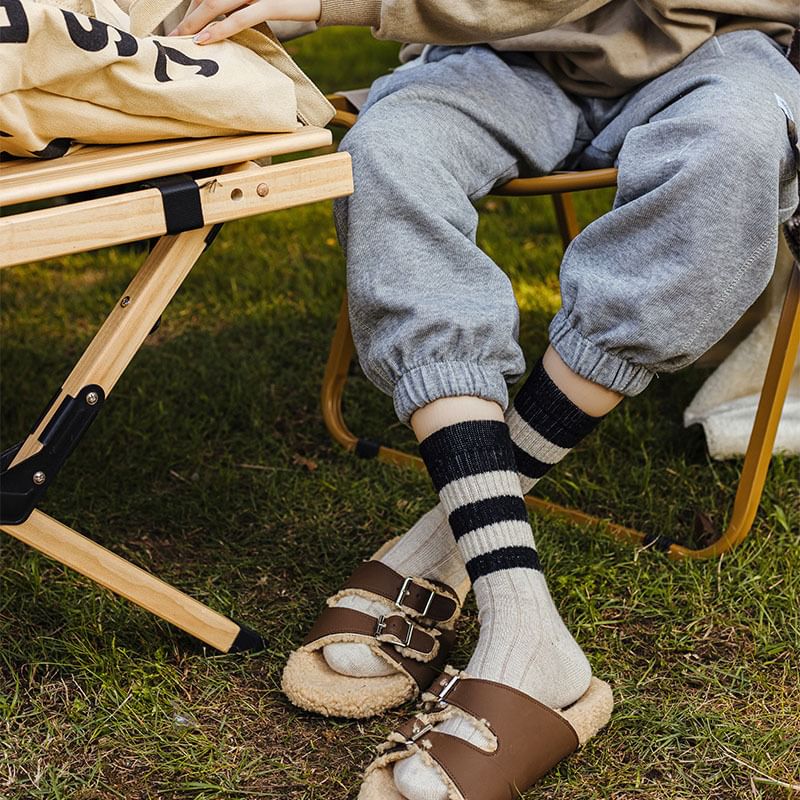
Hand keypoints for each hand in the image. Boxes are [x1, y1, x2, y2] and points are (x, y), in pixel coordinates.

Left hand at [168, 0, 320, 42]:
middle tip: (173, 36)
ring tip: (182, 40)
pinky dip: (219, 30)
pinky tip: (204, 40)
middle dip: (189, 16)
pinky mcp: (269, 3)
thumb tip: (226, 21)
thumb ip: (245, 5)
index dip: (193, 8)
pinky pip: (238, 18)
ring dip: (195, 23)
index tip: (184, 26)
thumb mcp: (264, 1)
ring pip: (216, 5)